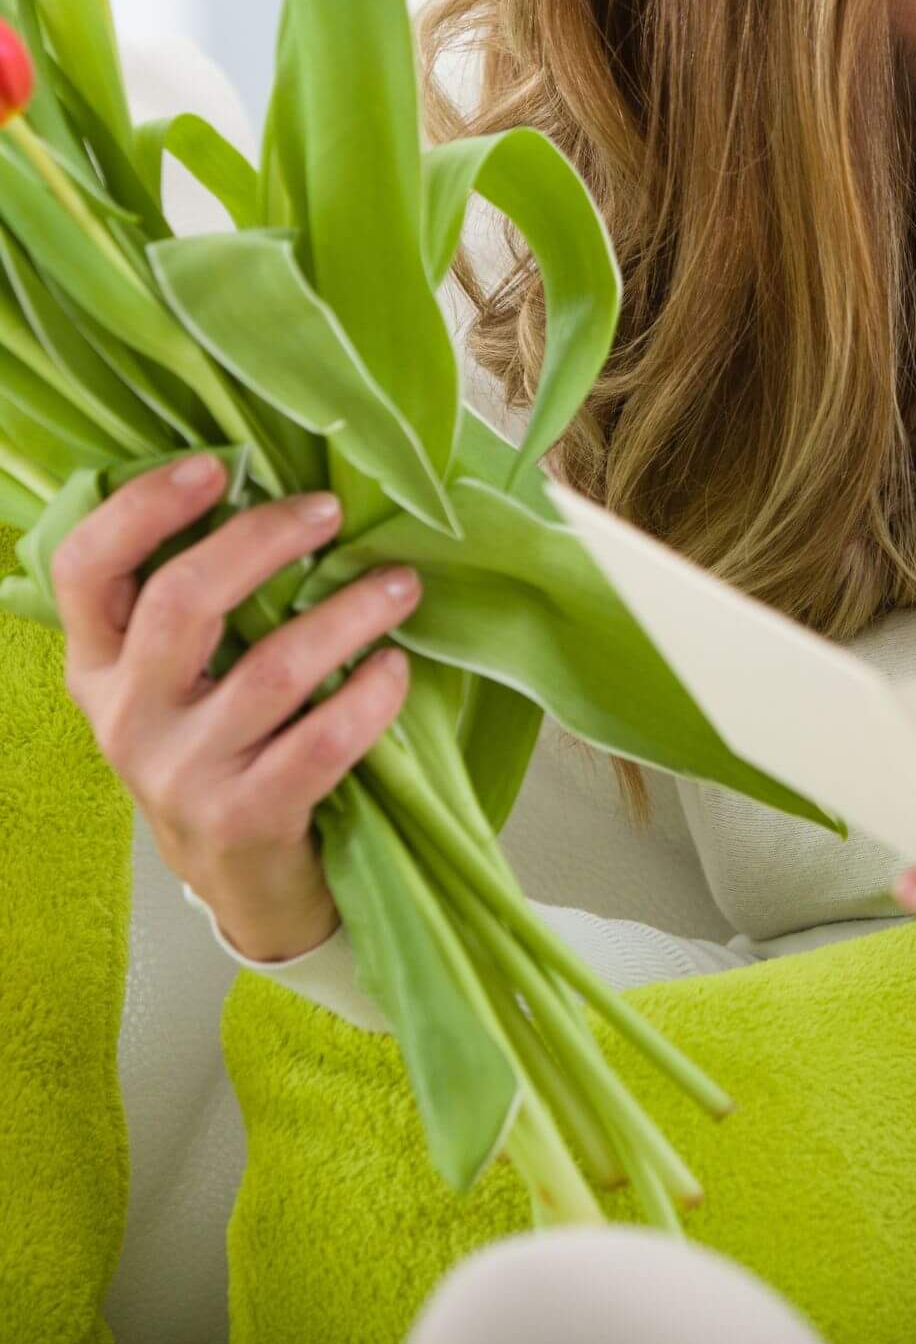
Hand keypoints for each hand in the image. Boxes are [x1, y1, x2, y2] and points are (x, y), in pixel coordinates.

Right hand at [51, 454, 418, 961]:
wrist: (239, 878)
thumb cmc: (224, 747)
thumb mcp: (180, 681)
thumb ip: (199, 605)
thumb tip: (278, 492)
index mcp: (100, 667)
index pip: (86, 570)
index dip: (142, 508)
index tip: (214, 464)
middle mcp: (128, 717)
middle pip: (183, 601)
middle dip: (264, 542)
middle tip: (331, 511)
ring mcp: (183, 773)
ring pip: (273, 670)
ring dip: (349, 614)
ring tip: (400, 586)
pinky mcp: (247, 818)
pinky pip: (321, 743)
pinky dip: (372, 696)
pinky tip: (398, 667)